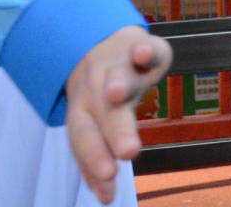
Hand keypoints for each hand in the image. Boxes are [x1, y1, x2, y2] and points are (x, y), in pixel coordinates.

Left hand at [63, 26, 171, 204]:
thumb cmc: (101, 95)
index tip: (107, 188)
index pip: (85, 138)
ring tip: (117, 93)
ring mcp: (120, 66)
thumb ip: (98, 158)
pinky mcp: (142, 47)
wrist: (100, 40)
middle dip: (114, 132)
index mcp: (84, 111)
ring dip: (118, 84)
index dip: (94, 160)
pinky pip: (145, 48)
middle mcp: (98, 89)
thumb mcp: (96, 124)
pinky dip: (144, 50)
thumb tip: (104, 198)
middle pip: (103, 112)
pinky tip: (141, 53)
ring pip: (119, 76)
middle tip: (127, 152)